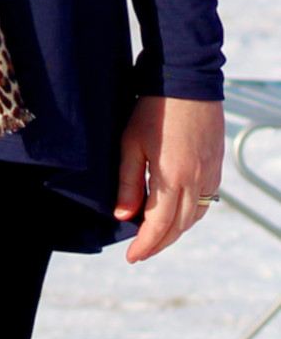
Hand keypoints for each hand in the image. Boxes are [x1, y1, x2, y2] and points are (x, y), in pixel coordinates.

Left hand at [115, 96, 225, 262]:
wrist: (187, 81)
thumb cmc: (153, 110)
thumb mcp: (130, 145)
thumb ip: (128, 183)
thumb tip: (124, 216)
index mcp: (172, 178)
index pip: (158, 225)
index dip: (144, 245)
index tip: (131, 257)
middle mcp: (196, 180)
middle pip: (179, 227)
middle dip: (159, 243)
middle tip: (140, 253)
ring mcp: (210, 173)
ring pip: (195, 216)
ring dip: (175, 230)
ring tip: (155, 236)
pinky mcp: (215, 165)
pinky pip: (206, 200)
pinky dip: (190, 214)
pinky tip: (176, 212)